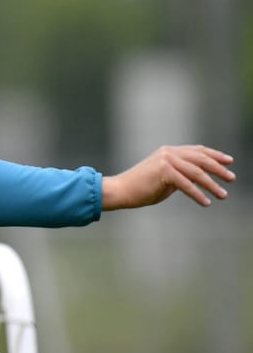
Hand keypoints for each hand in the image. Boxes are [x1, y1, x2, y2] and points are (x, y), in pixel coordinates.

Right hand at [102, 145, 234, 209]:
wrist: (120, 190)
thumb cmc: (141, 188)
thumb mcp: (165, 178)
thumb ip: (181, 175)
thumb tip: (199, 179)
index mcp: (169, 151)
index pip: (197, 150)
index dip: (215, 155)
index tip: (229, 161)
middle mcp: (168, 152)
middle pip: (201, 159)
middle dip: (219, 169)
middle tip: (231, 178)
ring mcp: (166, 160)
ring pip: (197, 172)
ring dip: (212, 185)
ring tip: (223, 195)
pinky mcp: (163, 171)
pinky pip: (187, 184)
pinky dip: (198, 194)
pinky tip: (206, 202)